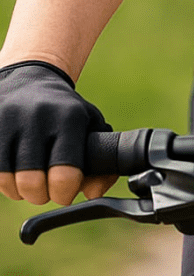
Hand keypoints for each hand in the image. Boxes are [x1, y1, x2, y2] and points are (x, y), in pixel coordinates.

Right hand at [0, 60, 114, 204]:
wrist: (31, 80)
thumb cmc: (65, 113)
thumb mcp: (90, 126)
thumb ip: (102, 162)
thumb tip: (95, 194)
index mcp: (69, 117)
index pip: (64, 174)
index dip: (65, 193)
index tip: (66, 191)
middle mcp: (38, 117)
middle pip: (32, 184)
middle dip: (41, 195)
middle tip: (46, 187)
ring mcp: (9, 121)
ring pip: (8, 182)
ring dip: (19, 190)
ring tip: (29, 178)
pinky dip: (3, 181)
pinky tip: (13, 171)